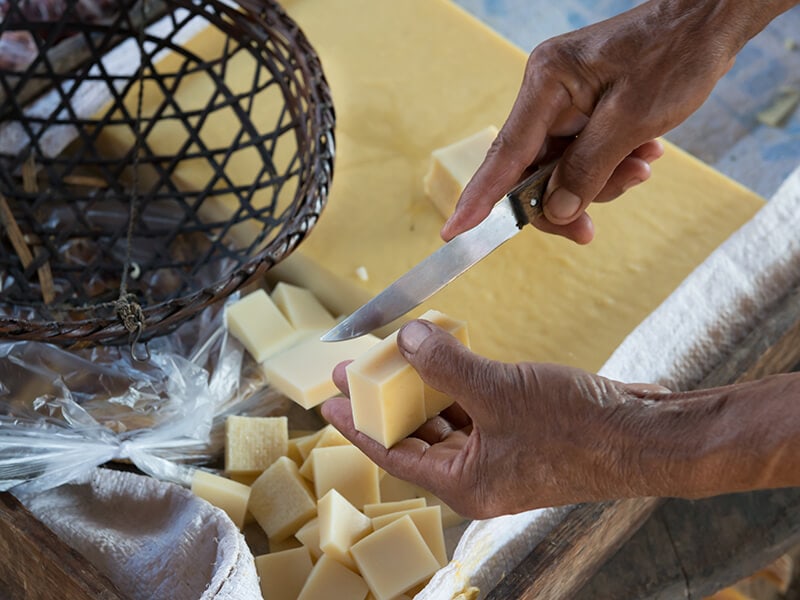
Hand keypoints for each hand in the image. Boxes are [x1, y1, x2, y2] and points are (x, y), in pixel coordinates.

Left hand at [322, 319, 672, 517]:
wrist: (648, 435)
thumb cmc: (579, 430)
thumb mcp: (500, 392)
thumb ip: (446, 366)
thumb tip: (406, 339)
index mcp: (465, 483)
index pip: (392, 455)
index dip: (357, 426)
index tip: (329, 404)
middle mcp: (480, 475)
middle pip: (416, 438)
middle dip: (388, 402)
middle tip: (360, 370)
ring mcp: (503, 455)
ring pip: (446, 422)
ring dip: (425, 391)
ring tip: (400, 358)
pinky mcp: (524, 434)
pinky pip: (476, 410)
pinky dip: (459, 387)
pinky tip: (450, 360)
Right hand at [441, 0, 788, 243]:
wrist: (707, 22)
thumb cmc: (674, 55)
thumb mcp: (632, 120)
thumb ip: (588, 169)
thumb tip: (556, 212)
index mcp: (547, 84)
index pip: (506, 154)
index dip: (481, 197)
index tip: (456, 231)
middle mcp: (546, 95)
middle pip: (532, 172)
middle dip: (564, 199)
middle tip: (588, 229)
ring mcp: (563, 105)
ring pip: (560, 171)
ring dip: (599, 182)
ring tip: (642, 166)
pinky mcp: (582, 114)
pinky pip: (581, 158)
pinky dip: (608, 168)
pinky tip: (641, 154)